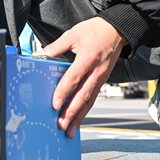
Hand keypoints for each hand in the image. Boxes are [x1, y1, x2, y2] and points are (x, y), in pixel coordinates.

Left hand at [44, 17, 126, 137]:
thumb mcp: (74, 33)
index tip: (54, 104)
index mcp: (88, 57)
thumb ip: (57, 46)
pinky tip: (78, 119)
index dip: (63, 92)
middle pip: (83, 95)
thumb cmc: (96, 30)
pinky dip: (85, 110)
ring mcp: (101, 77)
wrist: (118, 31)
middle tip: (61, 124)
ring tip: (69, 129)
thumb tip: (42, 54)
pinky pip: (93, 97)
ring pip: (89, 101)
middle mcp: (97, 71)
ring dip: (79, 116)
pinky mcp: (103, 81)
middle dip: (71, 112)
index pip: (74, 78)